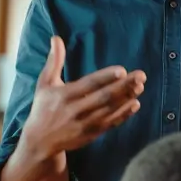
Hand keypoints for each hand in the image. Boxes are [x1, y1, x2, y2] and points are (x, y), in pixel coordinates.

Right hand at [23, 36, 145, 156]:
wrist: (40, 142)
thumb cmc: (43, 108)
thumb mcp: (44, 84)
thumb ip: (54, 61)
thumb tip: (56, 38)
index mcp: (64, 96)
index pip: (88, 85)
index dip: (105, 78)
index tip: (122, 70)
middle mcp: (75, 111)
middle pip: (104, 97)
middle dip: (124, 86)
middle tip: (141, 76)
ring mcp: (85, 124)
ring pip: (110, 110)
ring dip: (127, 98)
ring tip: (140, 86)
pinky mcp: (92, 134)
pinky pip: (111, 124)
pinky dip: (124, 115)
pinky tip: (135, 104)